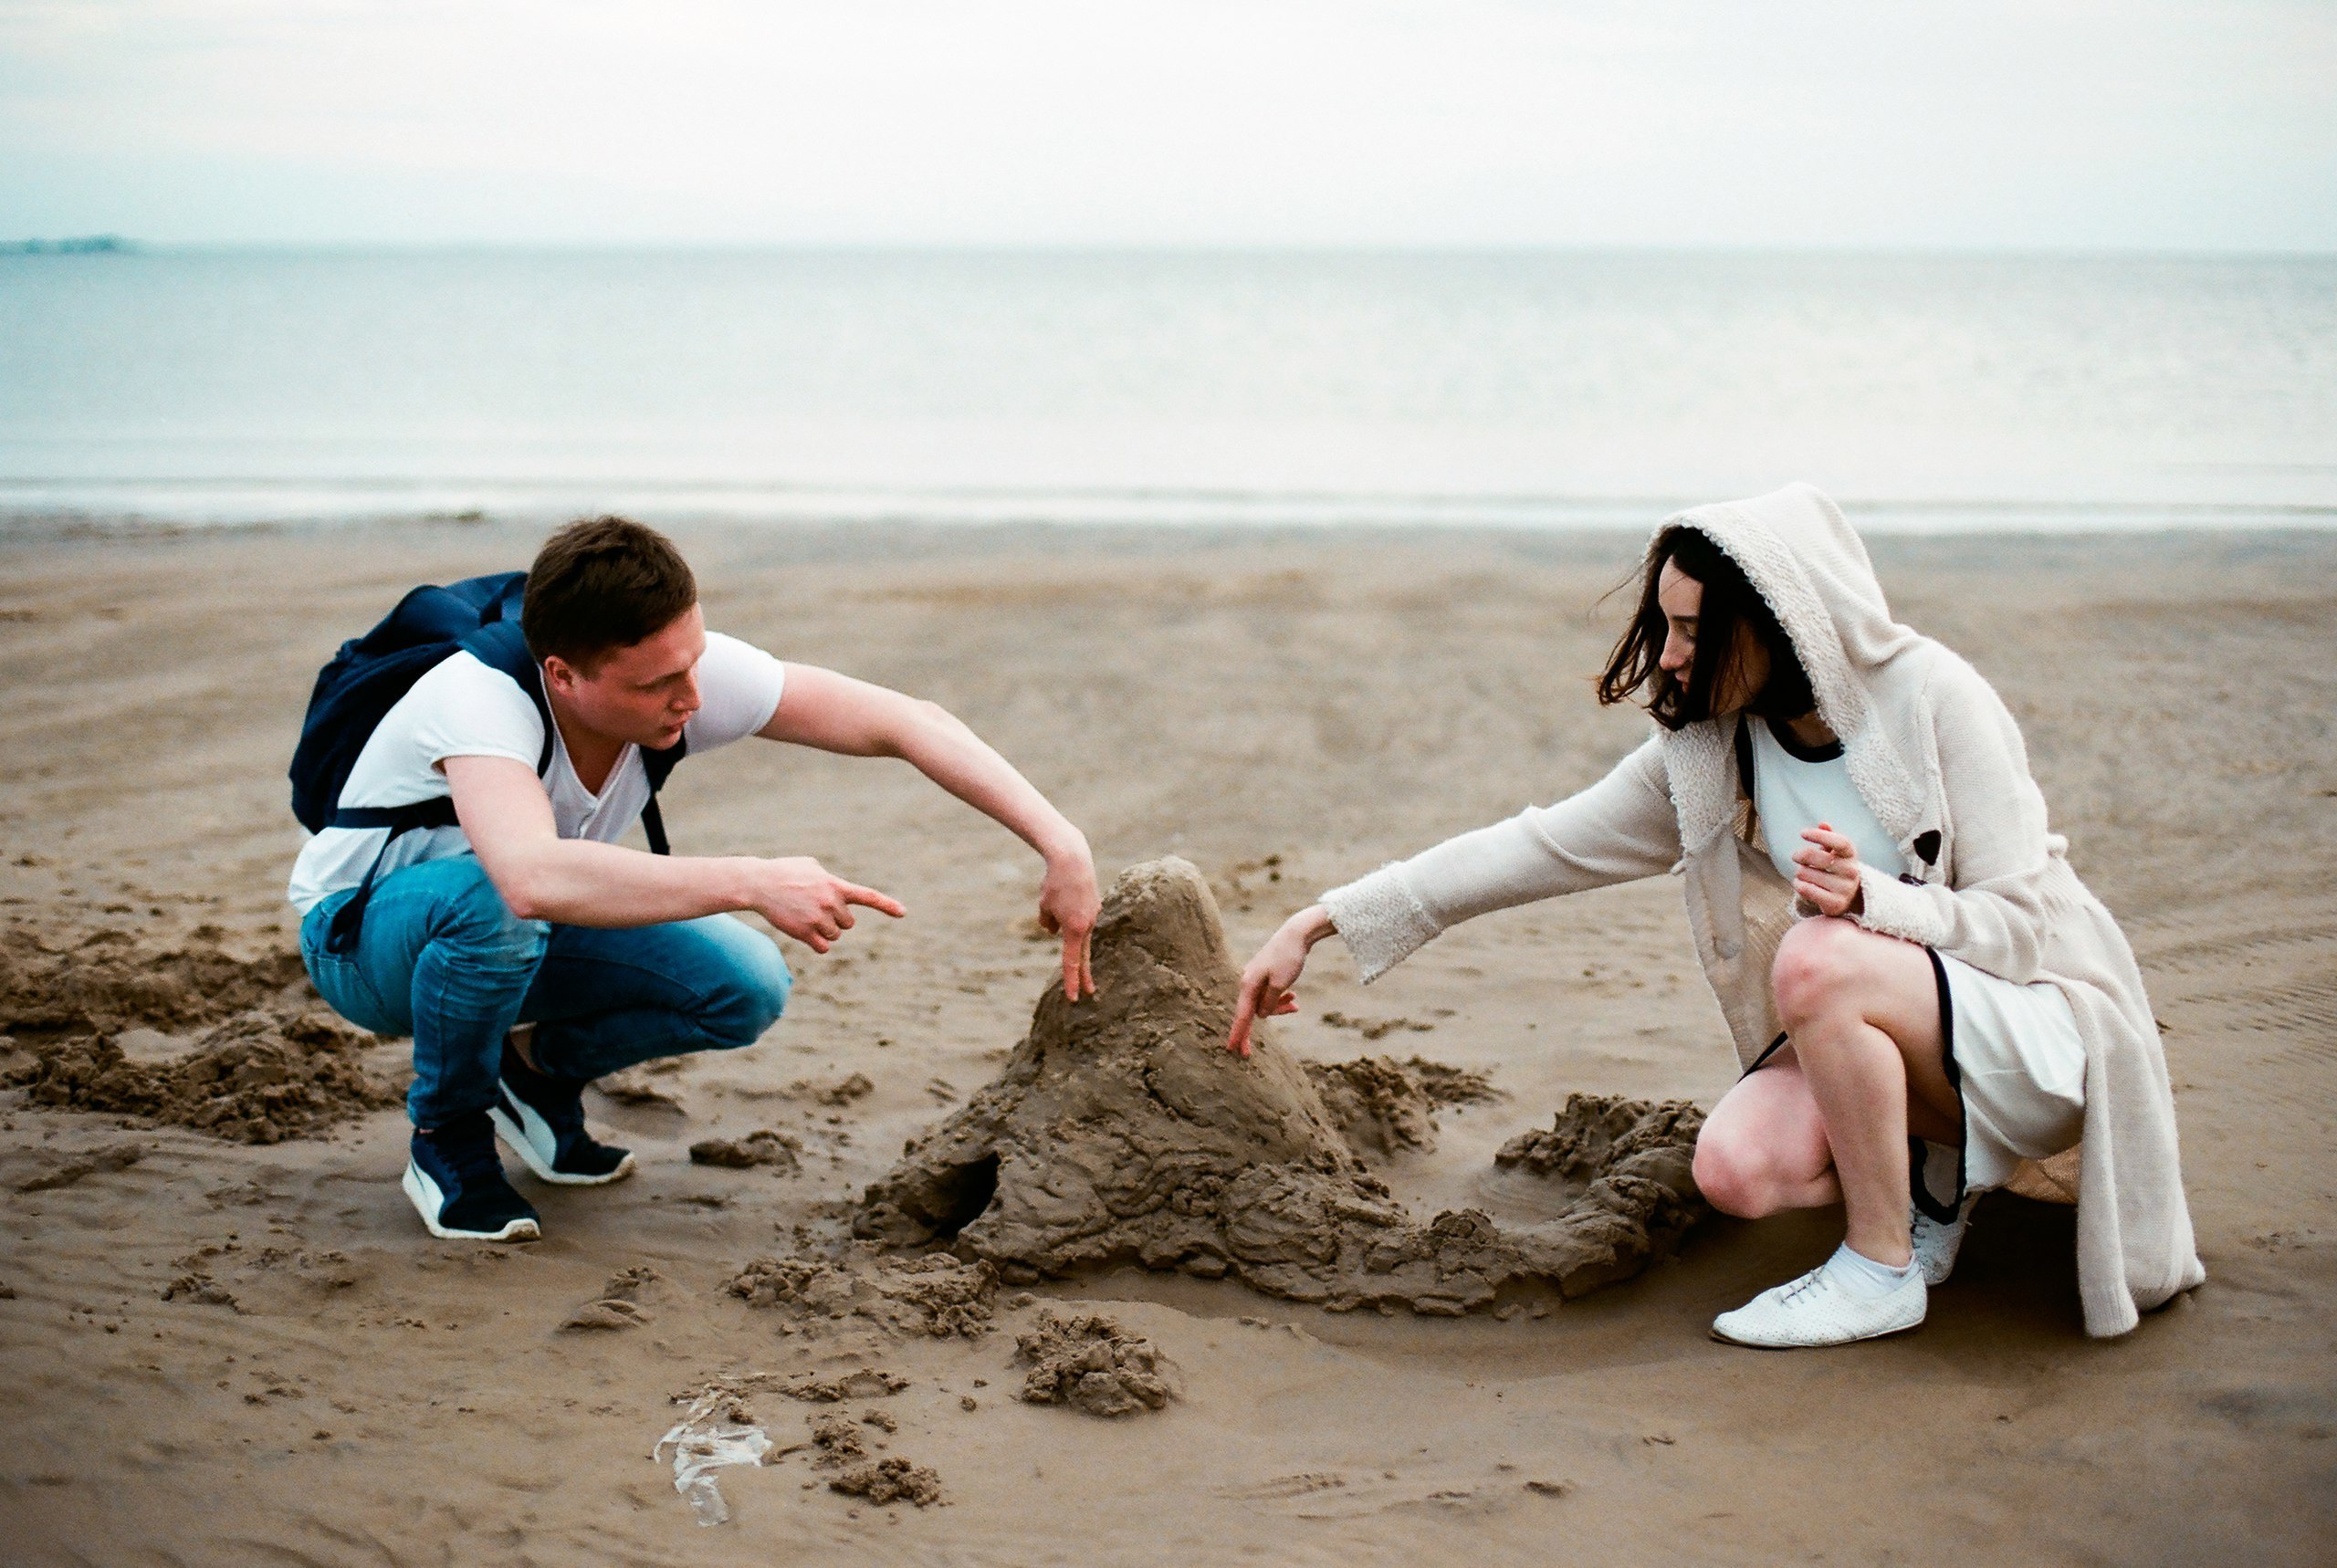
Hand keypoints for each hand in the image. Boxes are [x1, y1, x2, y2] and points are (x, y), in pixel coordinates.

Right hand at [742, 856, 904, 952]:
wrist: (759, 883)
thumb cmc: (783, 871)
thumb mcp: (810, 865)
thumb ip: (828, 877)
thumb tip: (834, 886)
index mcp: (835, 885)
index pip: (868, 896)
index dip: (887, 905)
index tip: (903, 913)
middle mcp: (831, 902)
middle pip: (848, 923)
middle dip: (836, 919)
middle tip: (815, 908)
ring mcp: (819, 919)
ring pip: (835, 936)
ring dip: (824, 930)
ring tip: (804, 915)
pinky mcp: (806, 933)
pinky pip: (824, 948)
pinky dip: (818, 944)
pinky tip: (804, 930)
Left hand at [1035, 841, 1099, 1001]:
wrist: (1073, 858)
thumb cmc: (1055, 883)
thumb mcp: (1044, 906)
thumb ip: (1047, 923)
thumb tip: (1053, 931)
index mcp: (1074, 929)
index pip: (1071, 961)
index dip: (1071, 980)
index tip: (1074, 997)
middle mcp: (1087, 924)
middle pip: (1084, 954)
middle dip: (1084, 974)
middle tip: (1089, 992)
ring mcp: (1093, 915)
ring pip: (1077, 928)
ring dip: (1065, 922)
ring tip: (1056, 894)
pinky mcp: (1094, 905)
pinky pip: (1080, 915)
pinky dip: (1070, 911)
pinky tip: (1064, 891)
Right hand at [1227, 905, 1332, 1057]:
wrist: (1296, 934)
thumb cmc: (1288, 958)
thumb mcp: (1281, 984)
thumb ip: (1269, 1003)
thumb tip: (1260, 1015)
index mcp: (1249, 985)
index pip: (1242, 1016)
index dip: (1237, 1034)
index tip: (1231, 1049)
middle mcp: (1248, 982)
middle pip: (1252, 1012)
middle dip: (1258, 1027)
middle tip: (1247, 1054)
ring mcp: (1257, 978)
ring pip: (1264, 1004)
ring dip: (1278, 1008)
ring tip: (1295, 1004)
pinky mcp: (1266, 975)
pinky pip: (1270, 994)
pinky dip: (1280, 999)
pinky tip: (1293, 997)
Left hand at [1792, 823, 1864, 917]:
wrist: (1846, 897)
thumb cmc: (1835, 868)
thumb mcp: (1835, 851)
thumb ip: (1828, 836)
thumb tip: (1823, 824)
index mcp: (1851, 854)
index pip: (1839, 842)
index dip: (1819, 836)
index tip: (1802, 833)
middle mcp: (1852, 871)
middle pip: (1814, 857)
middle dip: (1800, 855)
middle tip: (1796, 857)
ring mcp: (1845, 889)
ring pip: (1805, 873)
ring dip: (1799, 873)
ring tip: (1805, 874)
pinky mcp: (1836, 904)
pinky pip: (1806, 889)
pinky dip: (1798, 885)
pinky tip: (1800, 884)